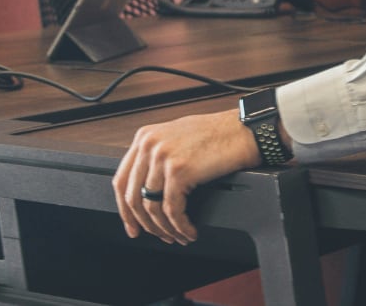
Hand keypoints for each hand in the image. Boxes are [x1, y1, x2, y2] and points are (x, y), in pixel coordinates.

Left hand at [112, 110, 261, 245]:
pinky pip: (173, 210)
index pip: (121, 180)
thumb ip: (157, 156)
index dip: (124, 210)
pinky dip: (180, 226)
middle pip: (133, 197)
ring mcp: (162, 157)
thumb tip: (148, 190)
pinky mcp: (179, 171)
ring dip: (165, 228)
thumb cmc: (218, 134)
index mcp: (144, 137)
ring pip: (152, 207)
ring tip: (178, 236)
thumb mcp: (177, 137)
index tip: (131, 226)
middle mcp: (149, 145)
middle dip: (145, 224)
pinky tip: (189, 230)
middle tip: (158, 236)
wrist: (244, 130)